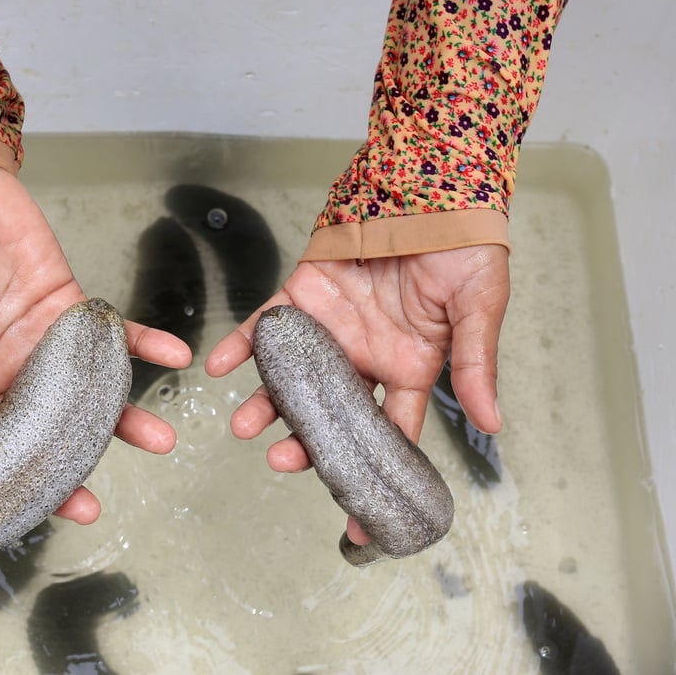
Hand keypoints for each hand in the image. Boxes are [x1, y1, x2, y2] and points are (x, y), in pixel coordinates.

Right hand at [0, 155, 191, 523]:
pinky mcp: (69, 311)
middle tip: (86, 507)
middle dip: (57, 477)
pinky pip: (112, 335)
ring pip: (80, 398)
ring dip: (118, 421)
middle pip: (29, 441)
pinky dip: (144, 345)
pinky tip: (173, 357)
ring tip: (158, 440)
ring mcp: (37, 347)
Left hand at [205, 245, 509, 544]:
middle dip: (305, 441)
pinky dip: (240, 345)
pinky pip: (264, 325)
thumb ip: (475, 365)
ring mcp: (329, 329)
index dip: (375, 474)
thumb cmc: (464, 247)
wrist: (431, 187)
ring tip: (242, 426)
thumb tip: (492, 426)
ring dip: (265, 402)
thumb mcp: (479, 309)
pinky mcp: (301, 295)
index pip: (391, 434)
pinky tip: (216, 367)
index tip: (359, 522)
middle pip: (329, 413)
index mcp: (408, 368)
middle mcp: (363, 358)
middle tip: (282, 460)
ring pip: (290, 377)